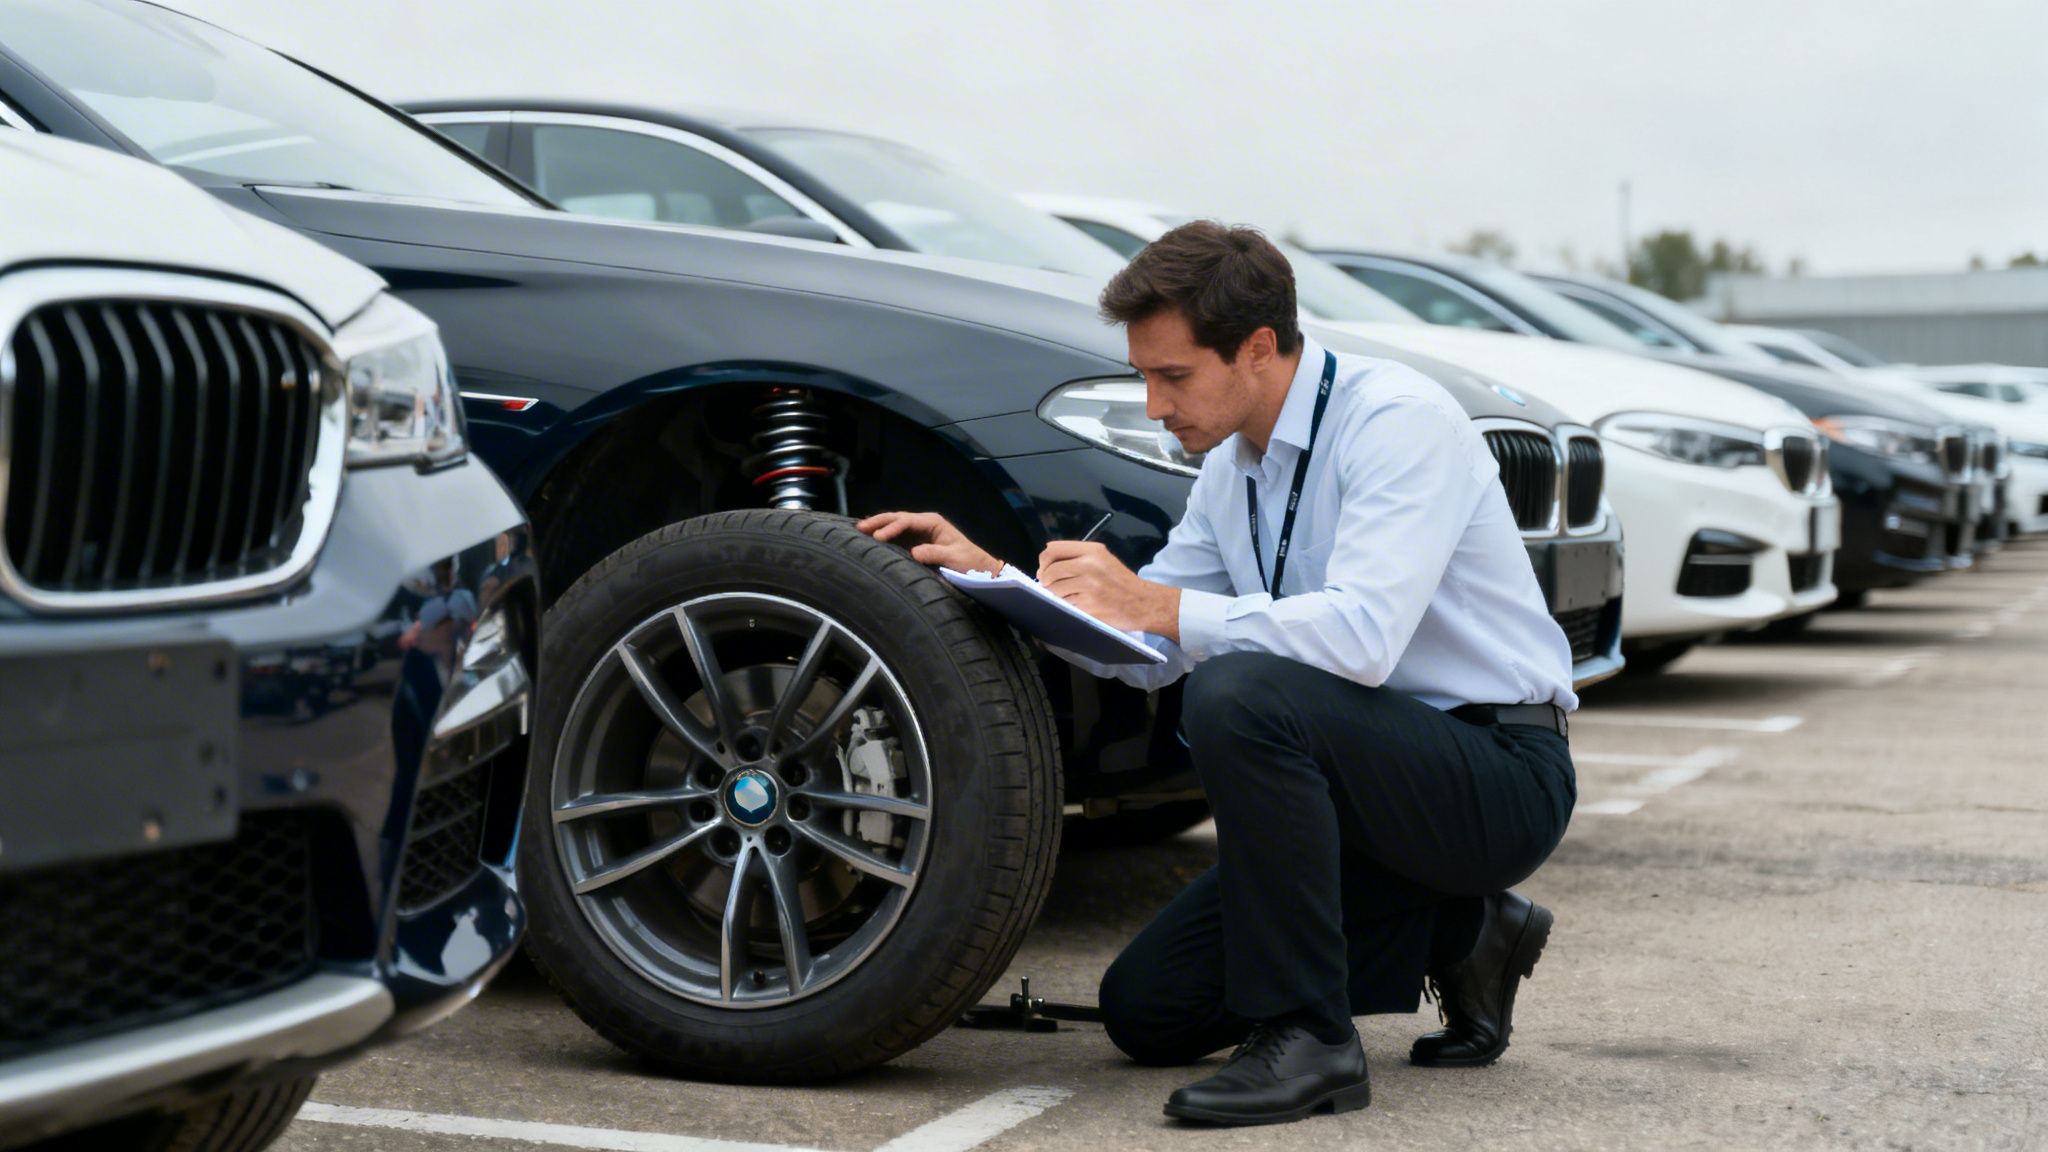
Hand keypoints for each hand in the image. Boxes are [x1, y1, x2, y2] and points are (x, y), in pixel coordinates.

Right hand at [857, 511, 1002, 573]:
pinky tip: (870, 538)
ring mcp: (919, 533)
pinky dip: (883, 536)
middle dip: (878, 522)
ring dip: (878, 527)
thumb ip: (934, 554)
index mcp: (933, 522)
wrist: (979, 569)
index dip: (891, 527)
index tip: (878, 538)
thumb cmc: (970, 562)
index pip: (907, 521)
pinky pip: (896, 537)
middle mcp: (924, 524)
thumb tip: (913, 553)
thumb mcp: (954, 558)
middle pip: (897, 518)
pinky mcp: (916, 544)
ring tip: (859, 530)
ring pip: (894, 525)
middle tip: (860, 528)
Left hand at [1037, 541, 1180, 640]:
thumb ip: (1077, 557)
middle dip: (1046, 580)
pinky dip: (1067, 605)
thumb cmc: (1121, 581)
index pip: (1053, 550)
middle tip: (1051, 586)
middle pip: (1050, 571)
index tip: (1044, 570)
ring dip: (1056, 595)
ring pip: (1055, 589)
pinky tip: (1079, 604)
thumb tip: (1045, 566)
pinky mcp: (1088, 605)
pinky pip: (1065, 604)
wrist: (1143, 603)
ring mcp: (1088, 586)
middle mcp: (1089, 565)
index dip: (1044, 561)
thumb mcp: (1102, 559)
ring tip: (1069, 596)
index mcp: (1092, 551)